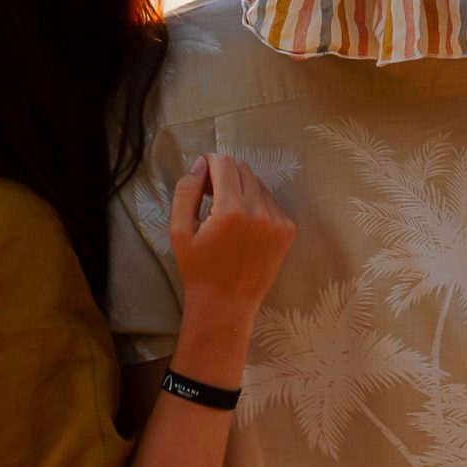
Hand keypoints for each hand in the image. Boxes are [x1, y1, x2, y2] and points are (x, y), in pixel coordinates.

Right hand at [168, 155, 292, 318]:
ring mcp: (278, 221)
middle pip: (243, 169)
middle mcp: (259, 212)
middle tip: (210, 195)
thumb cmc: (198, 269)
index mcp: (231, 210)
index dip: (210, 161)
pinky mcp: (287, 230)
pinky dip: (255, 204)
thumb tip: (201, 163)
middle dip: (224, 174)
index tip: (201, 173)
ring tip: (225, 212)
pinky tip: (242, 226)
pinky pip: (270, 202)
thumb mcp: (179, 230)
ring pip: (258, 184)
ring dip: (240, 188)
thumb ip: (187, 190)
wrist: (226, 304)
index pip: (225, 163)